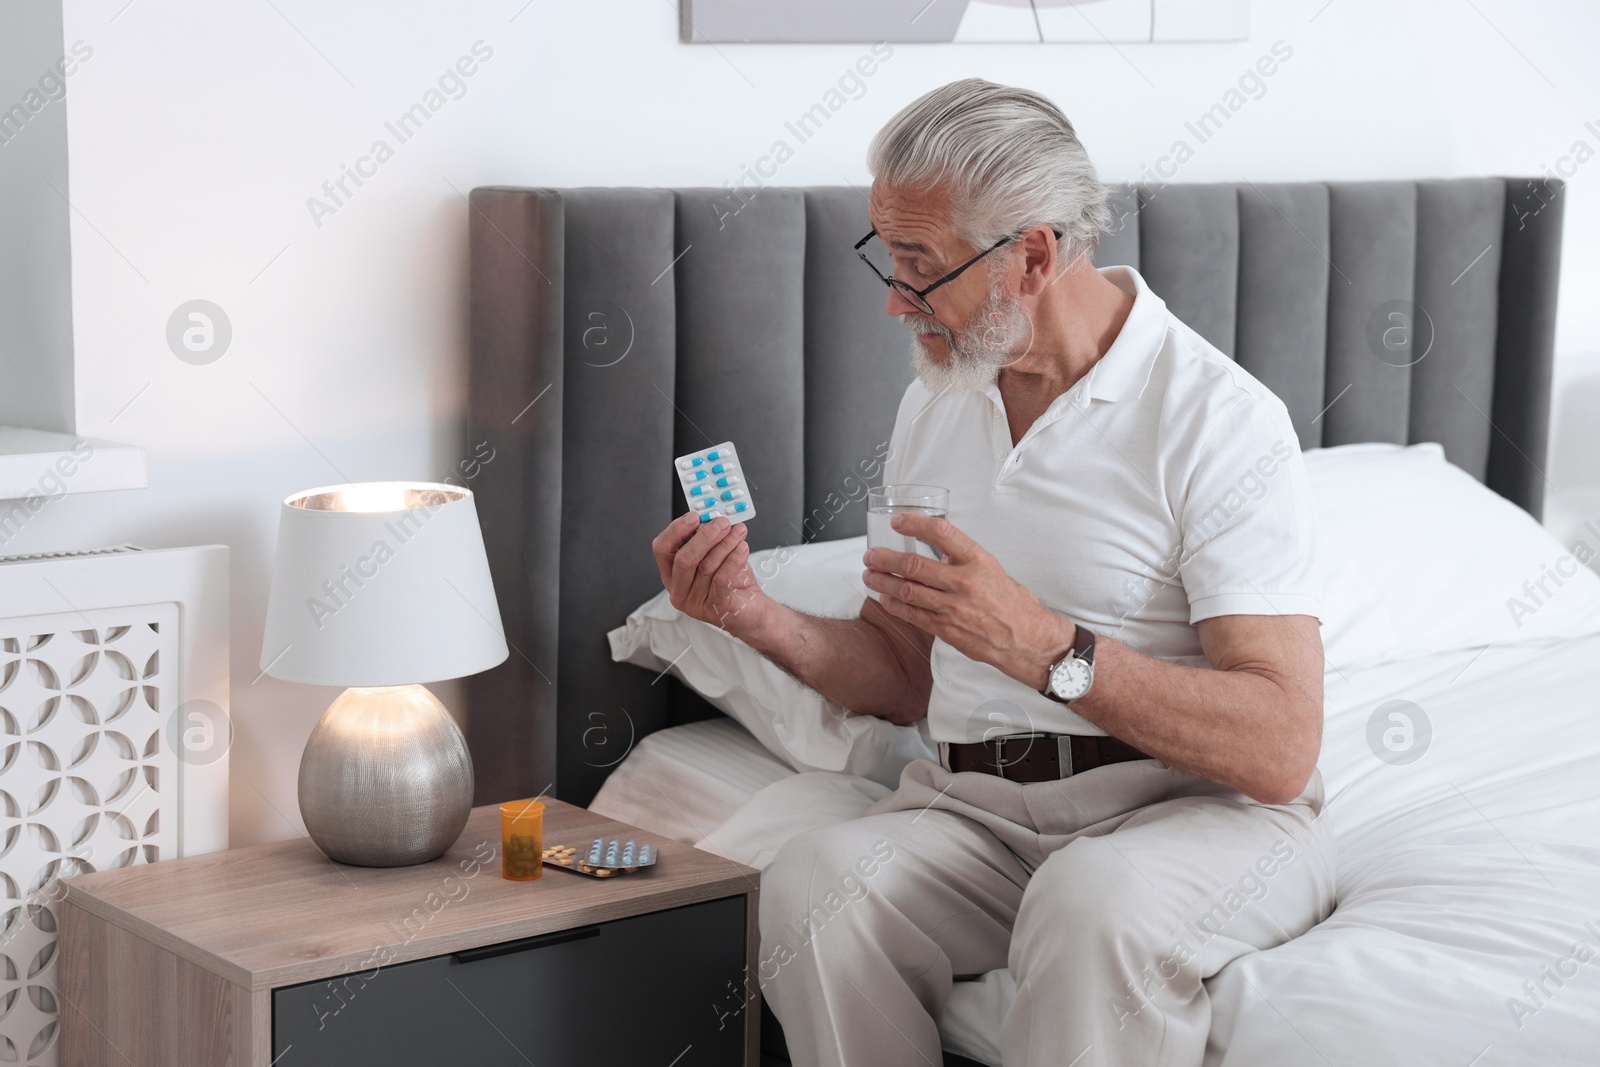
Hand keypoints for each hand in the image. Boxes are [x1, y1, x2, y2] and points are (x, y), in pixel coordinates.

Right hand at [652, 513, 767, 633]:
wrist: (752, 610)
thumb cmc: (732, 581)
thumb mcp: (715, 555)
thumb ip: (709, 539)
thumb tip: (713, 517)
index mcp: (672, 573)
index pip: (662, 549)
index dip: (676, 530)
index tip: (694, 516)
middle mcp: (679, 589)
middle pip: (683, 559)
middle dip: (704, 537)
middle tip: (722, 522)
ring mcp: (695, 602)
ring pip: (706, 566)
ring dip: (725, 544)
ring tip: (738, 532)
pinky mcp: (714, 609)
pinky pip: (722, 579)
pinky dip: (734, 560)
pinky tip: (742, 548)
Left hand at [862, 512, 1074, 688]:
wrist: (1027, 639)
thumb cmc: (1012, 603)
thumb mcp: (992, 570)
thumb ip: (963, 561)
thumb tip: (937, 553)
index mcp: (977, 561)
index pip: (941, 532)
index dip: (915, 523)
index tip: (897, 521)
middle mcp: (964, 582)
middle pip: (914, 565)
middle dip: (886, 558)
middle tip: (871, 555)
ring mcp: (954, 607)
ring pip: (908, 591)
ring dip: (883, 582)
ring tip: (870, 576)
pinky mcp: (947, 629)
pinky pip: (913, 615)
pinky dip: (895, 606)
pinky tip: (884, 599)